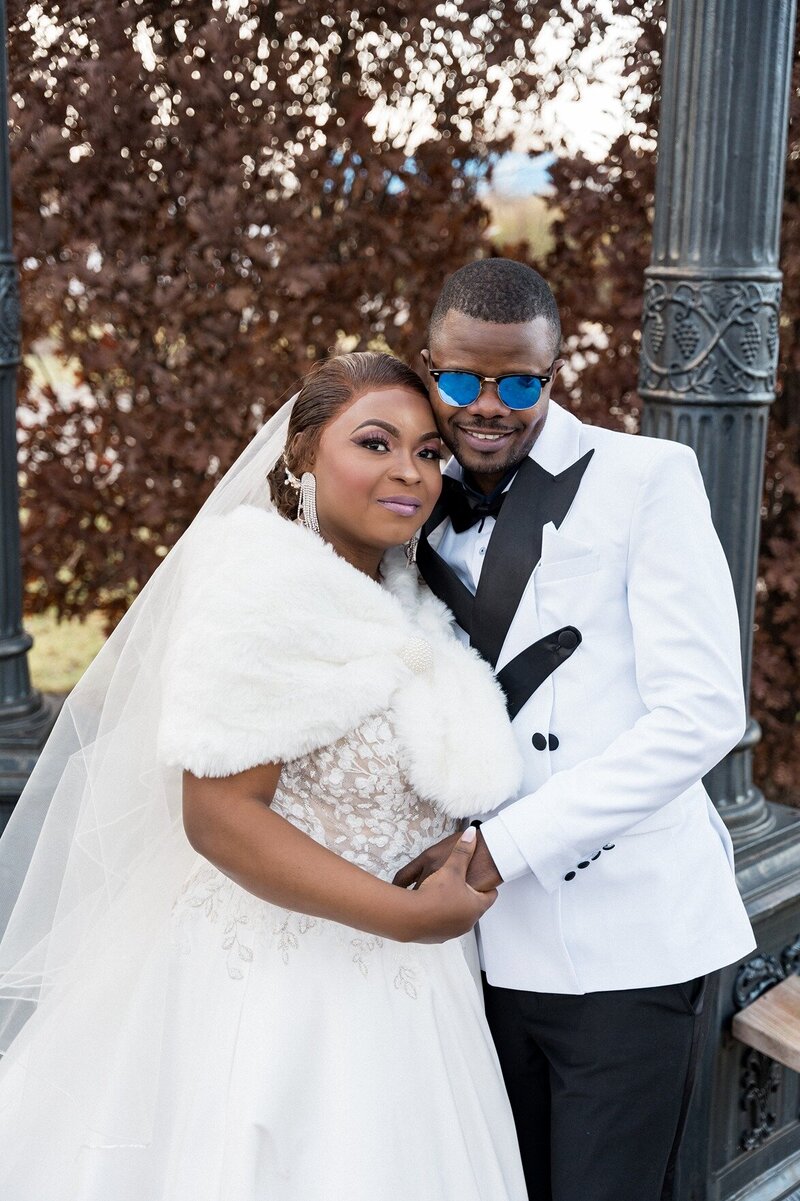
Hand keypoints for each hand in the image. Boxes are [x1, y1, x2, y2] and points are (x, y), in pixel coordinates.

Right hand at [393, 827, 496, 943]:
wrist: (410, 918)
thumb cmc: (436, 894)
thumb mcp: (451, 868)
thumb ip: (463, 851)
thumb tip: (472, 833)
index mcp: (475, 906)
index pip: (490, 895)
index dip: (487, 884)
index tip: (483, 877)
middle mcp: (467, 922)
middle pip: (472, 906)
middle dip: (467, 895)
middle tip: (463, 883)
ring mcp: (451, 932)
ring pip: (455, 916)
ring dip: (451, 905)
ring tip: (443, 893)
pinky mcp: (435, 937)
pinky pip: (439, 923)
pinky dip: (436, 914)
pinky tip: (428, 904)